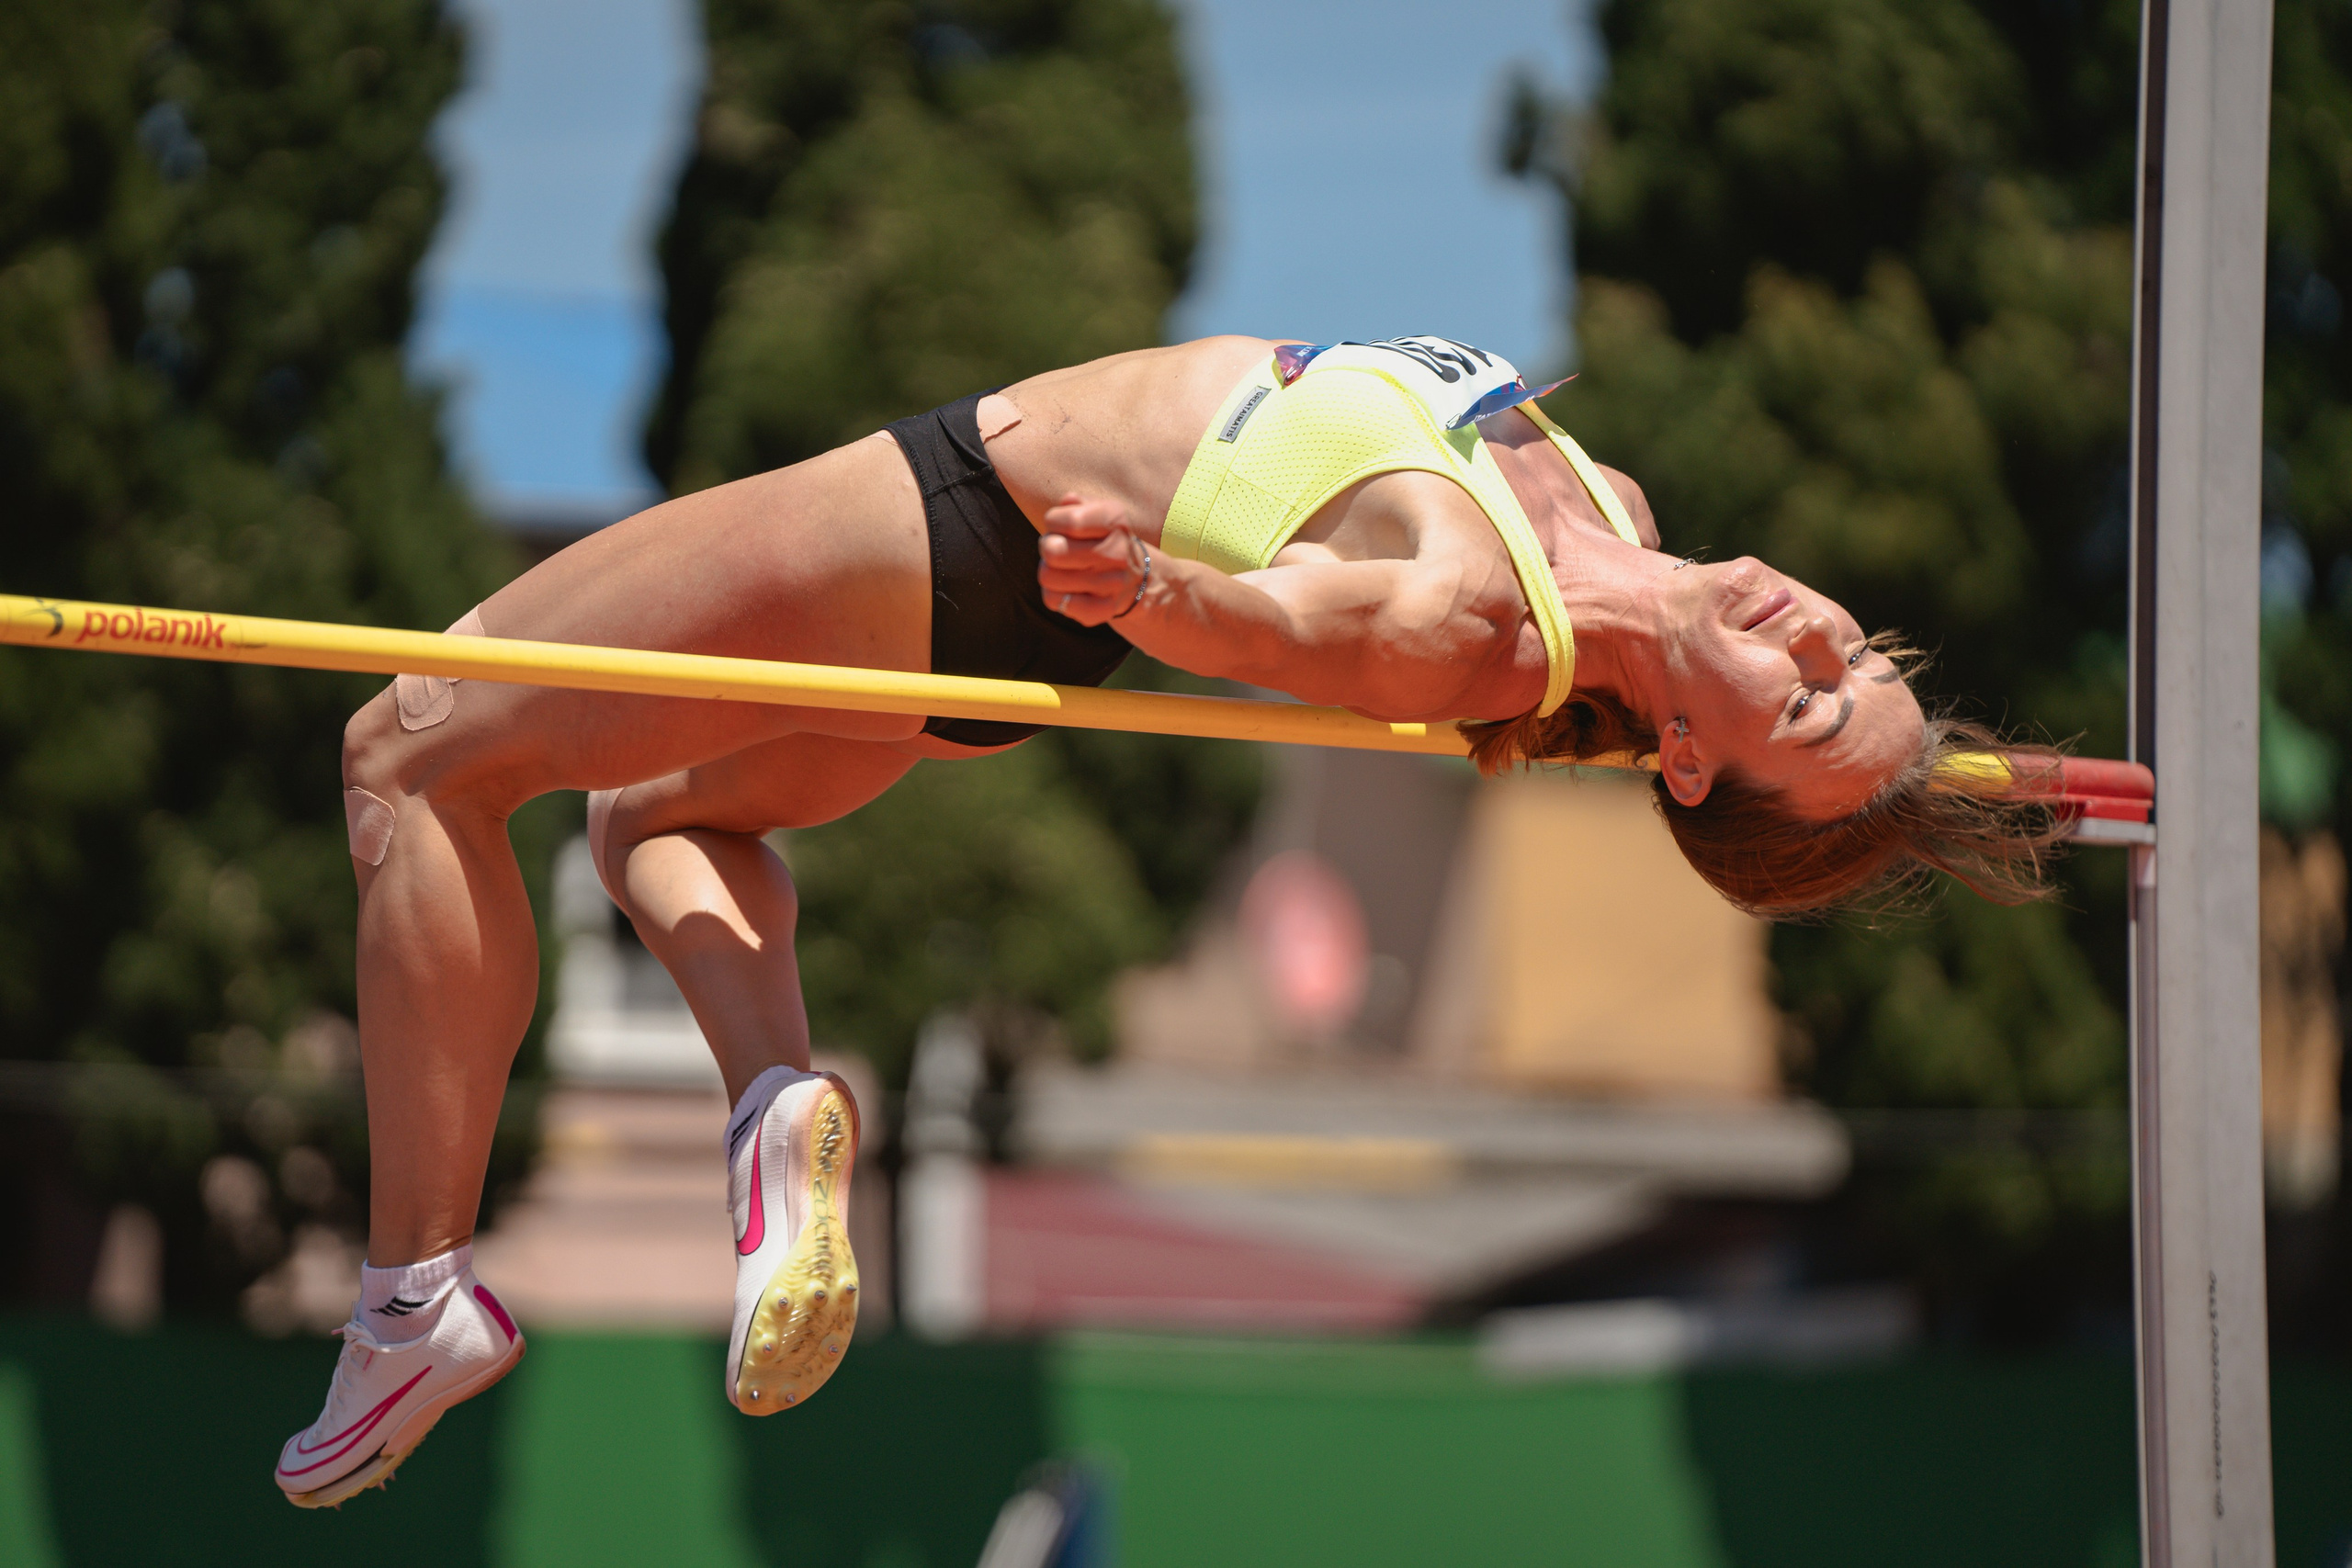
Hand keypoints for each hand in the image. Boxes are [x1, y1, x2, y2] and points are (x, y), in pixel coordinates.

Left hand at [1037, 493, 1150, 624]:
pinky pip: (1054, 600)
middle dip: (1048, 546)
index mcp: (1115, 521)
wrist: (1141, 579)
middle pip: (1051, 549)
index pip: (1063, 520)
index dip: (1053, 521)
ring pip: (1048, 576)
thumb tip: (1068, 501)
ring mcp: (1111, 584)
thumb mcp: (1099, 513)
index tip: (1062, 526)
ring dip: (1049, 571)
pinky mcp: (1101, 609)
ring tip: (1064, 569)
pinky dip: (1055, 594)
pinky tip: (1069, 588)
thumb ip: (1078, 503)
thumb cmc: (1106, 540)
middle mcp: (1117, 552)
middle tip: (1060, 549)